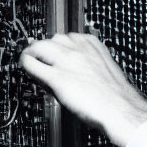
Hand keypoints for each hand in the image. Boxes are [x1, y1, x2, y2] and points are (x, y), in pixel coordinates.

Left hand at [20, 33, 146, 146]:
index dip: (59, 46)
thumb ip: (87, 63)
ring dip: (33, 52)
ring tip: (29, 59)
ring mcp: (66, 61)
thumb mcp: (104, 69)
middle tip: (38, 55)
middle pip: (52, 38)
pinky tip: (26, 68)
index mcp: (92, 45)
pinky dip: (26, 64)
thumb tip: (72, 66)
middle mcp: (78, 48)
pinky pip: (32, 64)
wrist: (121, 109)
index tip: (56, 53)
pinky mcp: (57, 77)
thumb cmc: (116, 95)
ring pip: (39, 46)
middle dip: (44, 46)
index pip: (67, 37)